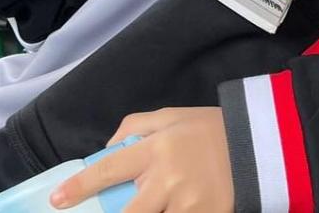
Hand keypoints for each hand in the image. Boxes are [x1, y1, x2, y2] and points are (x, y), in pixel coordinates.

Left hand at [50, 108, 233, 212]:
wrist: (261, 146)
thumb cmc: (208, 129)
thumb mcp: (169, 116)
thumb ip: (133, 127)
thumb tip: (105, 149)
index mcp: (156, 149)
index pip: (109, 169)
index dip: (80, 186)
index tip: (57, 200)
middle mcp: (168, 180)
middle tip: (106, 212)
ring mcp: (188, 206)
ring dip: (148, 212)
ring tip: (156, 200)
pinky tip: (176, 206)